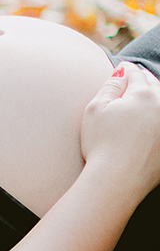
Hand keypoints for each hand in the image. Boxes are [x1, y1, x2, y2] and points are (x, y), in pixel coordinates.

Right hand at [80, 62, 159, 195]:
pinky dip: (157, 117)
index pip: (135, 74)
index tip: (122, 70)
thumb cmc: (102, 145)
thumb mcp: (96, 109)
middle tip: (135, 79)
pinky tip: (151, 120)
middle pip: (155, 85)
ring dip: (155, 96)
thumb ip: (111, 85)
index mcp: (143, 95)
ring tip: (145, 98)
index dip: (126, 71)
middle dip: (144, 81)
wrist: (117, 181)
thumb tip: (122, 71)